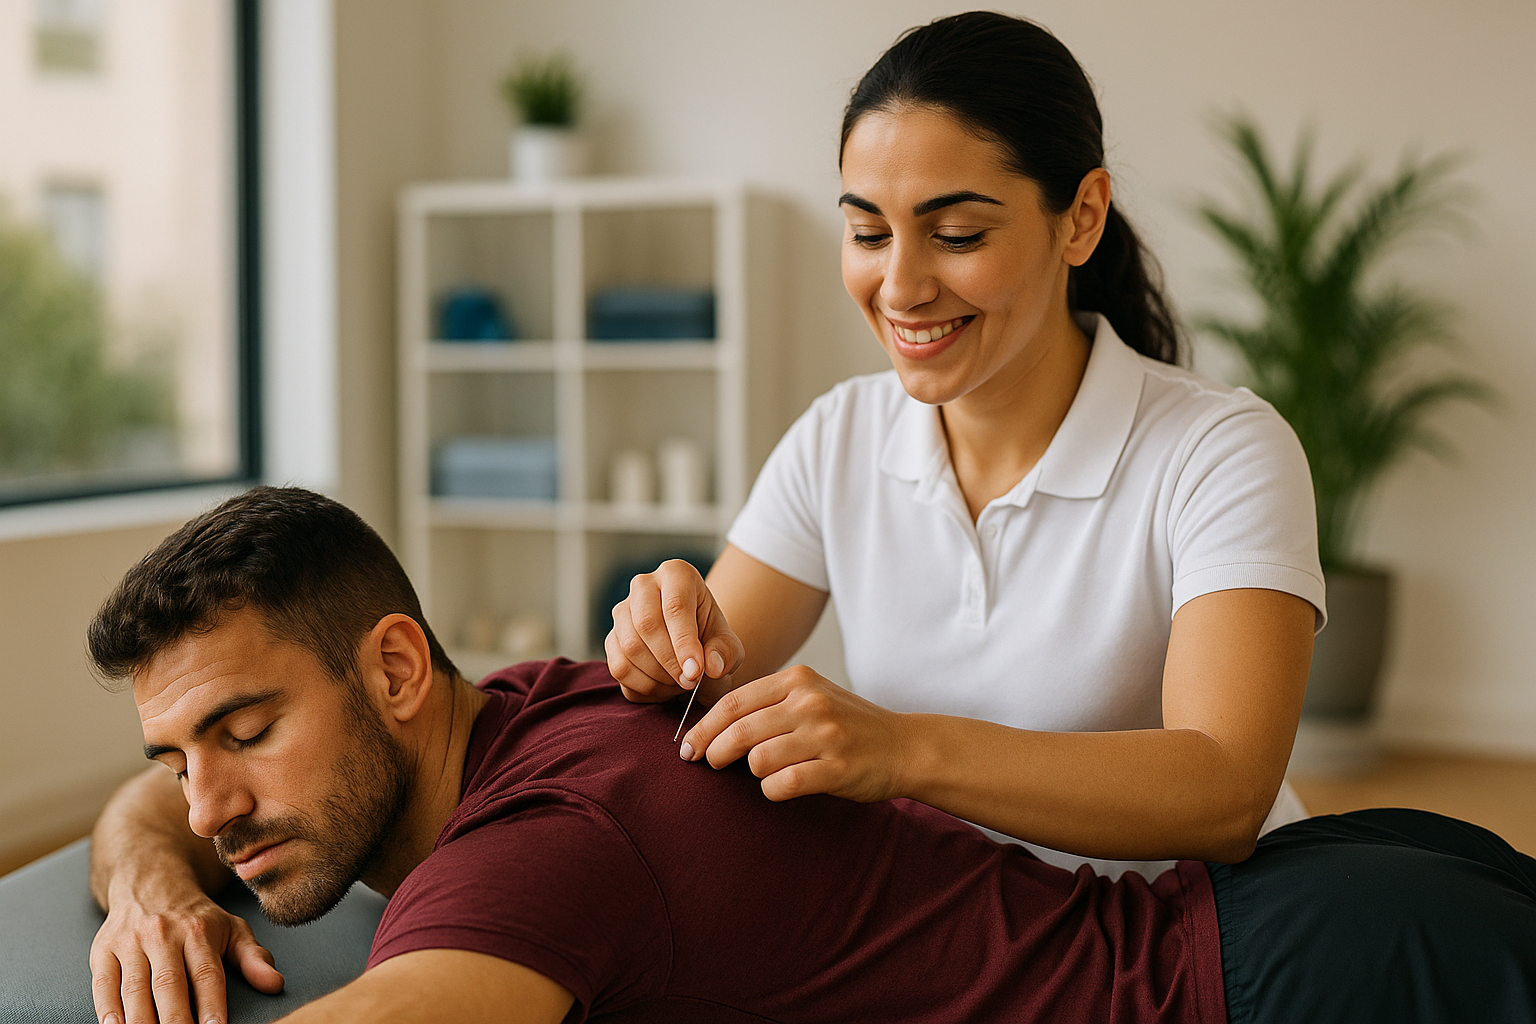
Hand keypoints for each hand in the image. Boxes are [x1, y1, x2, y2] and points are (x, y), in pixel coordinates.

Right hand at [90, 885, 282, 1023]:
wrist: (150, 882)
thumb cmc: (196, 917)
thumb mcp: (231, 929)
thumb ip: (253, 958)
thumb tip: (275, 984)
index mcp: (198, 931)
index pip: (207, 975)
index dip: (211, 1006)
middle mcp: (163, 934)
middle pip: (169, 985)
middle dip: (175, 1020)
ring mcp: (130, 941)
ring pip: (135, 989)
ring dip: (141, 1022)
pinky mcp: (103, 949)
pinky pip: (104, 984)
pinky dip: (108, 1010)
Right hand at [605, 559, 745, 702]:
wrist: (691, 648)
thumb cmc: (710, 639)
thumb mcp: (728, 645)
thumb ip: (725, 653)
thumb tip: (712, 667)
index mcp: (677, 574)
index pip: (675, 606)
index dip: (684, 643)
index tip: (696, 672)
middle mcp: (644, 585)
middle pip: (646, 624)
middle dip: (669, 662)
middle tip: (689, 682)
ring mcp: (622, 611)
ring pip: (630, 647)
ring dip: (657, 676)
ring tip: (679, 683)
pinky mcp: (611, 638)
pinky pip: (619, 667)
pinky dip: (642, 686)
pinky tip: (662, 687)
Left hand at [680, 665, 909, 802]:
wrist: (904, 746)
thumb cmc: (848, 725)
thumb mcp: (811, 696)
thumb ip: (769, 703)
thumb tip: (712, 725)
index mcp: (798, 680)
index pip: (734, 702)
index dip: (704, 727)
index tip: (688, 746)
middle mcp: (810, 702)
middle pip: (739, 731)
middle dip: (714, 752)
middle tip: (708, 764)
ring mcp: (825, 734)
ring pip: (758, 759)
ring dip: (751, 773)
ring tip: (764, 773)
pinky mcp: (836, 768)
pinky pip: (782, 784)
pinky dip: (772, 790)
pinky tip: (781, 787)